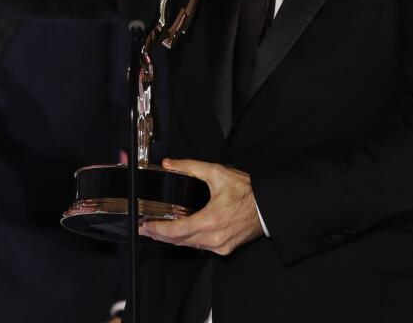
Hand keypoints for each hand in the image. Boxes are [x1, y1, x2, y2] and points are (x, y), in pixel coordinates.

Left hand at [139, 159, 262, 255]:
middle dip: (160, 235)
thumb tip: (169, 164)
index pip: (176, 231)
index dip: (158, 229)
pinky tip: (181, 234)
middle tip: (145, 228)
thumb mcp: (217, 173)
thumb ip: (190, 167)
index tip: (145, 225)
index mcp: (210, 220)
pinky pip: (201, 247)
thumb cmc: (247, 191)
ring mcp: (220, 245)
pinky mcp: (225, 248)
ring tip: (159, 231)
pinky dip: (189, 241)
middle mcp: (214, 237)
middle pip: (179, 241)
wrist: (268, 206)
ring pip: (189, 246)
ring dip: (173, 239)